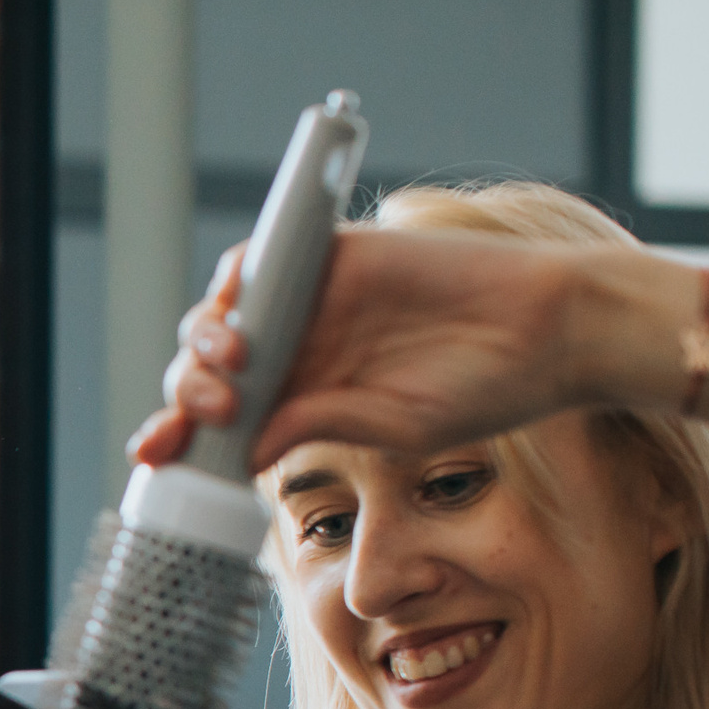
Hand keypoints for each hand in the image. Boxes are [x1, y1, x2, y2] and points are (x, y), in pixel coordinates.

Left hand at [130, 228, 588, 471]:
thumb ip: (318, 425)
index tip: (155, 455)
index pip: (218, 421)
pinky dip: (238, 280)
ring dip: (208, 343)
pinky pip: (262, 257)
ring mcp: (311, 302)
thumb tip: (240, 449)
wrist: (552, 329)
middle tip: (215, 409)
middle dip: (188, 393)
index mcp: (302, 403)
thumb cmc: (486, 391)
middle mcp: (297, 354)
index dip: (177, 434)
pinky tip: (242, 313)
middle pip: (207, 370)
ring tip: (234, 365)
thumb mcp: (392, 426)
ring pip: (224, 316)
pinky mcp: (333, 253)